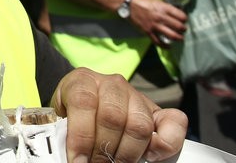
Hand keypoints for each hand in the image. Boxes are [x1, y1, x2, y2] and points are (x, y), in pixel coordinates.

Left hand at [52, 68, 186, 161]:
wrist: (87, 108)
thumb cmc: (71, 117)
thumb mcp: (62, 121)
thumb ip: (64, 133)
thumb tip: (69, 158)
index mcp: (82, 80)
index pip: (84, 102)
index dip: (81, 136)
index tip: (78, 161)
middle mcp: (111, 83)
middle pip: (113, 116)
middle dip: (104, 150)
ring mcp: (137, 95)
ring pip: (139, 125)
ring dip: (128, 154)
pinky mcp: (157, 110)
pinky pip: (174, 121)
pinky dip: (166, 144)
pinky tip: (150, 157)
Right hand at [129, 0, 187, 46]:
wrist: (128, 4)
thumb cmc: (142, 0)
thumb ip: (164, 5)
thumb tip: (172, 11)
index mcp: (164, 8)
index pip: (181, 16)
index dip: (185, 19)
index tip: (184, 20)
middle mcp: (161, 17)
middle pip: (179, 26)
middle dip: (183, 29)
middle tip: (183, 30)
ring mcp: (155, 25)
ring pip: (172, 35)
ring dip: (179, 38)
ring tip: (180, 38)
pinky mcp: (148, 31)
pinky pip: (158, 41)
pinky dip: (165, 46)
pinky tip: (169, 46)